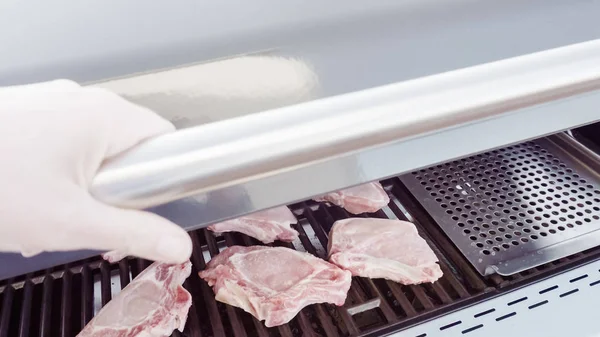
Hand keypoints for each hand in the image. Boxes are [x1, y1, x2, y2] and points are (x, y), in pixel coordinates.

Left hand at [0, 80, 191, 262]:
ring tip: (50, 214)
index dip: (162, 178)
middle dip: (114, 191)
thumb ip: (135, 232)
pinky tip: (28, 195)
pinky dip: (55, 171)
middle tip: (90, 222)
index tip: (143, 211)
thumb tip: (181, 246)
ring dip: (83, 186)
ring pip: (92, 148)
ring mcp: (51, 100)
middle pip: (126, 148)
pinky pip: (61, 141)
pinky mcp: (27, 109)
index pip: (165, 141)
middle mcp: (82, 98)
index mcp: (106, 115)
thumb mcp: (73, 222)